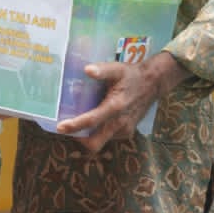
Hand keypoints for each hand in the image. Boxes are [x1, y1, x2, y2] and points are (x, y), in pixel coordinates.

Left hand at [55, 53, 186, 153]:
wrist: (153, 84)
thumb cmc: (132, 75)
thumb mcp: (117, 69)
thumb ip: (102, 70)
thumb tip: (87, 69)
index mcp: (115, 106)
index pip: (91, 121)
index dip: (75, 126)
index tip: (60, 127)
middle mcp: (120, 122)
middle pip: (95, 143)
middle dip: (79, 140)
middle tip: (68, 129)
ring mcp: (125, 130)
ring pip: (101, 141)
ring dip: (89, 136)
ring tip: (80, 123)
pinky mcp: (128, 132)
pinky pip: (109, 137)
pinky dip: (100, 133)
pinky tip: (97, 120)